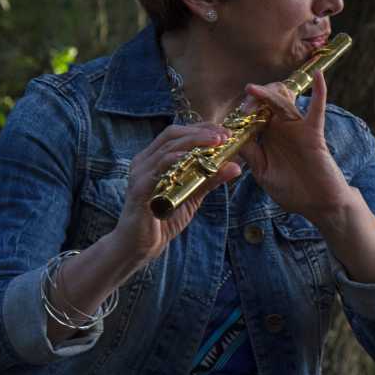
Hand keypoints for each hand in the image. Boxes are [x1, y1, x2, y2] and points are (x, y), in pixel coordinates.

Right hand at [109, 120, 243, 265]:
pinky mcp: (139, 189)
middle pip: (172, 134)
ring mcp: (140, 173)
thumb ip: (211, 179)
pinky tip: (189, 160)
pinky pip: (156, 170)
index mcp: (155, 158)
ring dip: (193, 143)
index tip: (225, 131)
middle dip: (200, 132)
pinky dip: (174, 162)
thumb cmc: (163, 219)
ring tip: (216, 144)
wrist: (141, 245)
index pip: (178, 133)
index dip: (202, 128)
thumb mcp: (193, 195)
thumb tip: (236, 165)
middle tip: (224, 136)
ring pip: (166, 149)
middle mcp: (145, 161)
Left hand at [241, 68, 353, 221]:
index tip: (229, 122)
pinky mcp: (313, 133)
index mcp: (268, 136)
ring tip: (252, 91)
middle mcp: (282, 127)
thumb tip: (232, 136)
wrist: (319, 205)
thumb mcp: (263, 172)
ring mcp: (298, 128)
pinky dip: (319, 92)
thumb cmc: (292, 190)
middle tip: (242, 109)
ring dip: (268, 94)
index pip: (253, 115)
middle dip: (252, 101)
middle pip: (267, 101)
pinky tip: (318, 74)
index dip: (240, 113)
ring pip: (284, 100)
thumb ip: (251, 154)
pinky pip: (316, 110)